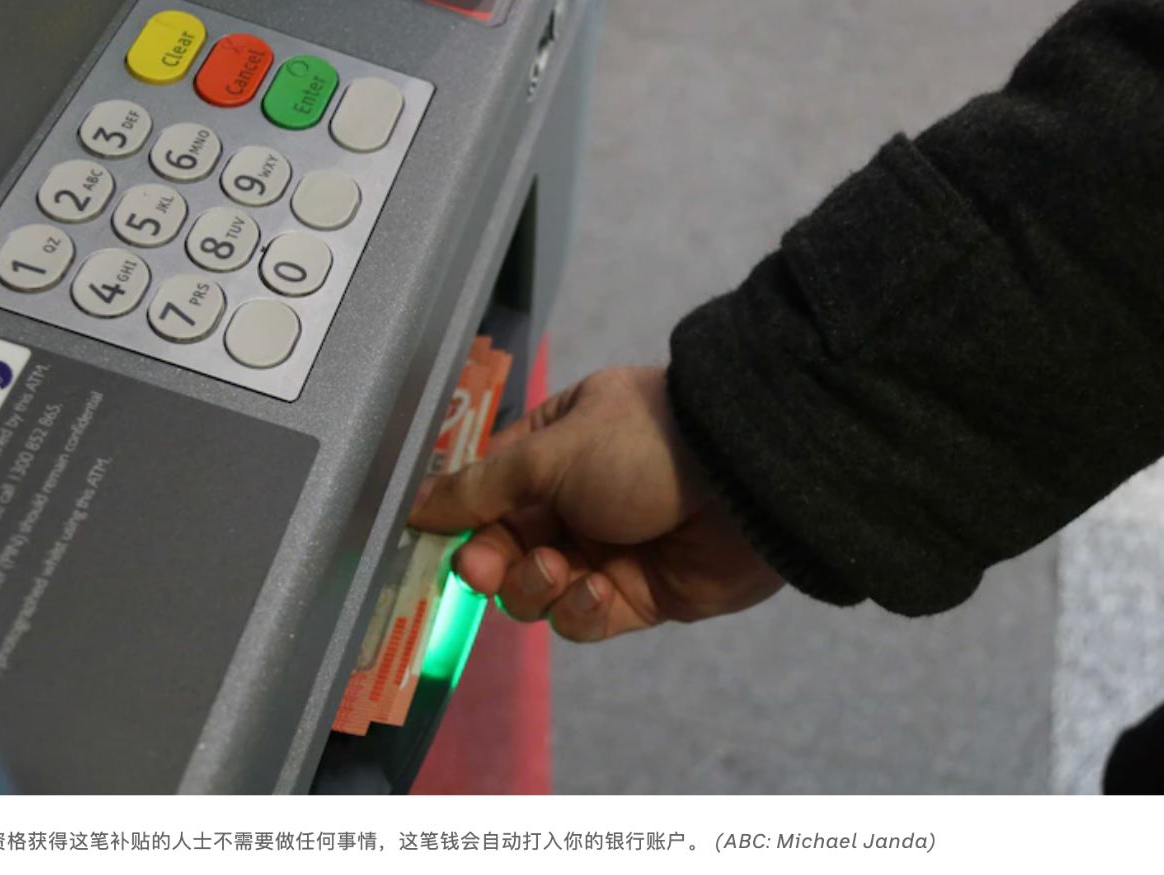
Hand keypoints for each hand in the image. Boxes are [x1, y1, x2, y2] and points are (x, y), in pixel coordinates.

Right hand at [408, 366, 784, 641]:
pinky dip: (579, 609)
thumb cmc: (644, 445)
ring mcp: (608, 548)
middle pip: (505, 546)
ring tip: (557, 569)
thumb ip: (482, 486)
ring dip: (534, 586)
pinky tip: (596, 590)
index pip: (489, 487)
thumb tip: (416, 504)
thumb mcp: (553, 452)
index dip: (461, 516)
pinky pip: (583, 617)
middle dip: (491, 562)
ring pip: (537, 589)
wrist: (748, 480)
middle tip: (485, 568)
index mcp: (557, 444)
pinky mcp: (639, 596)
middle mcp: (578, 497)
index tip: (434, 537)